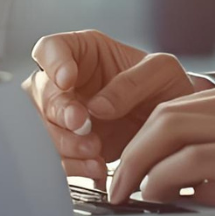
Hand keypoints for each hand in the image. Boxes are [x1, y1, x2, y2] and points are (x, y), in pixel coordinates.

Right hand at [22, 30, 197, 181]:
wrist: (173, 123)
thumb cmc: (165, 86)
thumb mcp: (161, 72)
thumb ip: (131, 82)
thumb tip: (97, 107)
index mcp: (84, 52)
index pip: (51, 48)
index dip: (52, 63)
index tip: (66, 81)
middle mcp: (68, 83)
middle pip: (41, 93)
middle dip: (58, 111)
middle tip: (82, 124)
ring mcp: (66, 116)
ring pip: (43, 127)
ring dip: (64, 143)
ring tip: (95, 151)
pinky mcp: (71, 146)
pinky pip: (58, 157)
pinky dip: (73, 165)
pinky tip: (95, 166)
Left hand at [106, 74, 214, 215]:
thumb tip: (189, 186)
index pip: (177, 106)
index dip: (142, 137)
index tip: (125, 166)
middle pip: (164, 114)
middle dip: (129, 150)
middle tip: (113, 183)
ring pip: (169, 131)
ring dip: (136, 165)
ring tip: (124, 193)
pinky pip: (192, 161)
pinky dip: (163, 178)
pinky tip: (157, 195)